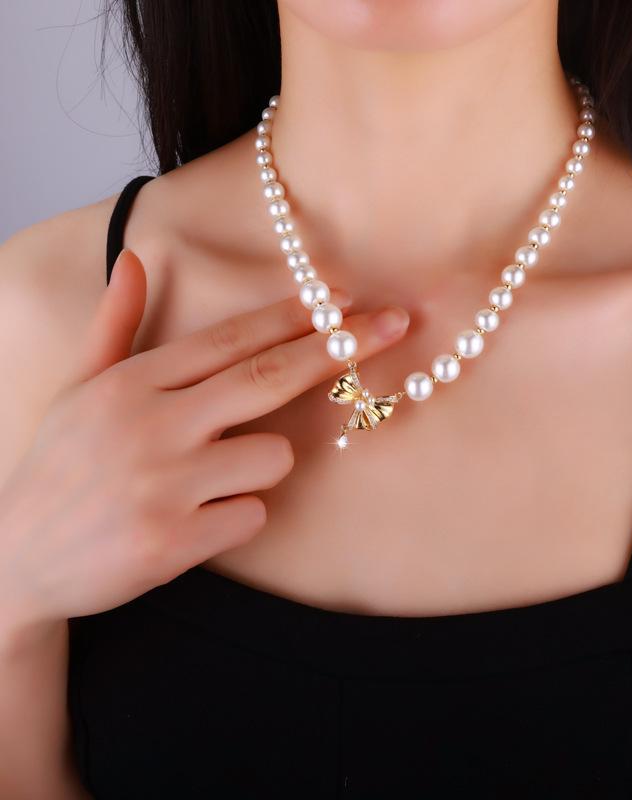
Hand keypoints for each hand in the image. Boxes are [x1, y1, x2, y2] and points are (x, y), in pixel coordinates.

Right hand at [0, 248, 408, 638]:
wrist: (16, 559)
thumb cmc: (58, 466)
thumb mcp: (77, 388)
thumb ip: (114, 325)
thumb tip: (134, 258)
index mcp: (132, 383)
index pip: (231, 339)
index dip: (294, 316)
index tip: (344, 298)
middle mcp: (152, 424)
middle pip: (270, 377)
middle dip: (339, 348)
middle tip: (394, 324)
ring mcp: (165, 484)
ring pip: (274, 457)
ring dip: (257, 468)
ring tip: (202, 482)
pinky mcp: (176, 541)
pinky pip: (254, 515)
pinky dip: (235, 517)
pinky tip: (190, 523)